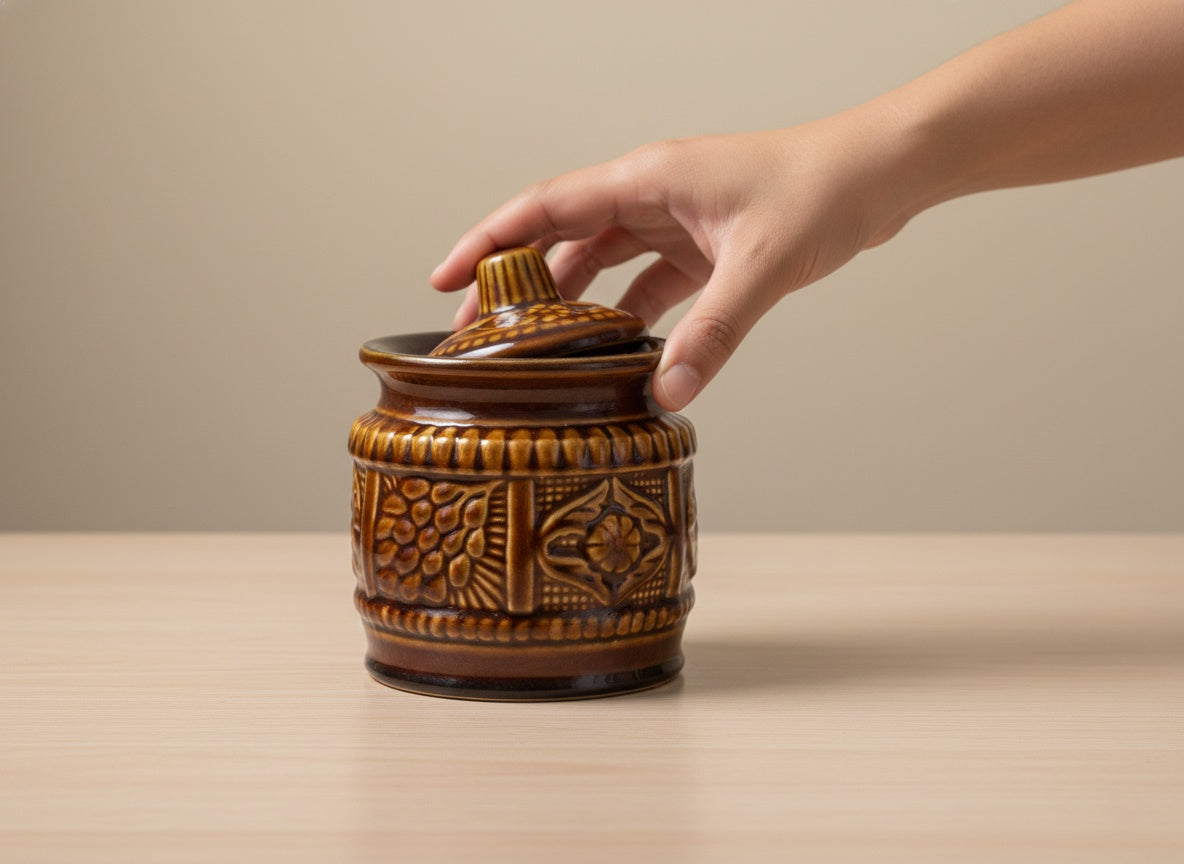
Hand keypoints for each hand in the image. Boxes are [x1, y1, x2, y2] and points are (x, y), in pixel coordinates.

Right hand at [431, 107, 920, 410]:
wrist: (880, 173)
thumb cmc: (823, 188)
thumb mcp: (760, 266)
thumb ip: (711, 332)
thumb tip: (666, 391)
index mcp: (647, 178)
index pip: (543, 207)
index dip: (486, 242)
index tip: (443, 278)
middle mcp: (651, 194)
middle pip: (562, 240)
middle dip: (519, 286)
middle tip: (481, 336)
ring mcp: (676, 220)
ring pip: (603, 263)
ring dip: (572, 304)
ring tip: (538, 351)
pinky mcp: (704, 245)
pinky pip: (649, 282)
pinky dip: (630, 315)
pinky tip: (620, 351)